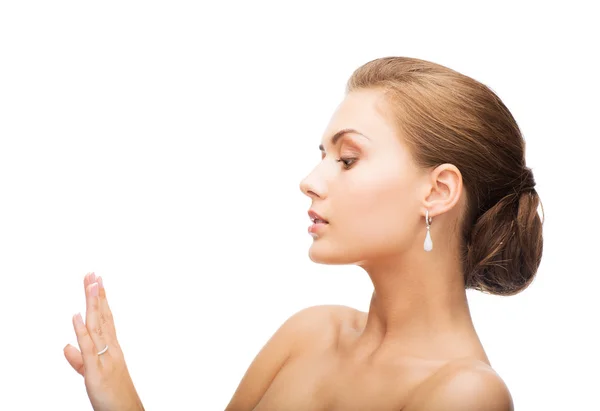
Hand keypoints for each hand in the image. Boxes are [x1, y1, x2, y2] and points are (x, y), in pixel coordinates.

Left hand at [63, 272, 143, 410]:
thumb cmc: (114, 396)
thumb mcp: (92, 374)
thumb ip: (79, 359)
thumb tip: (66, 346)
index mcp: (111, 348)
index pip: (105, 319)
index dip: (100, 300)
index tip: (97, 282)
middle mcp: (110, 349)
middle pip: (102, 317)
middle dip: (97, 295)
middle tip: (94, 274)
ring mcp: (104, 358)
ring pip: (97, 327)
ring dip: (93, 304)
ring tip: (90, 284)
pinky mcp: (96, 371)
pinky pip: (89, 348)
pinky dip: (82, 331)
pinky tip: (77, 316)